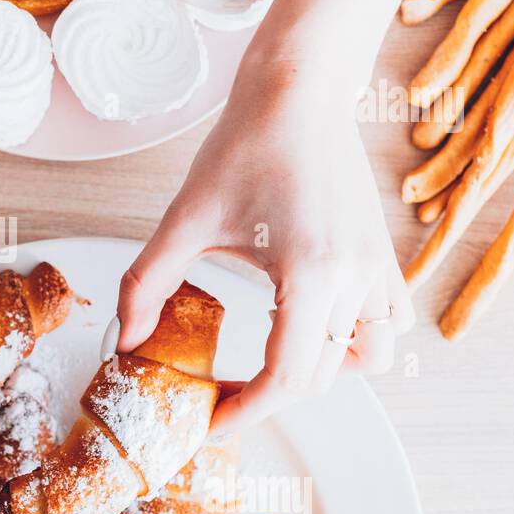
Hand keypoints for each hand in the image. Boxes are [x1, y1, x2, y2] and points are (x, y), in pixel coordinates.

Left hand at [115, 55, 413, 434]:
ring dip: (323, 373)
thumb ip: (146, 284)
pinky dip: (355, 341)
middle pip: (321, 378)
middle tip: (225, 397)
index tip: (211, 421)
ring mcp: (378, 266)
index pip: (286, 377)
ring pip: (369, 358)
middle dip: (270, 398)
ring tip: (273, 360)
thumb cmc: (244, 146)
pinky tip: (309, 324)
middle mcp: (355, 278)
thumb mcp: (183, 219)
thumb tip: (126, 341)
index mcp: (310, 274)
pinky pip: (386, 322)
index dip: (246, 412)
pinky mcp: (383, 253)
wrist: (297, 92)